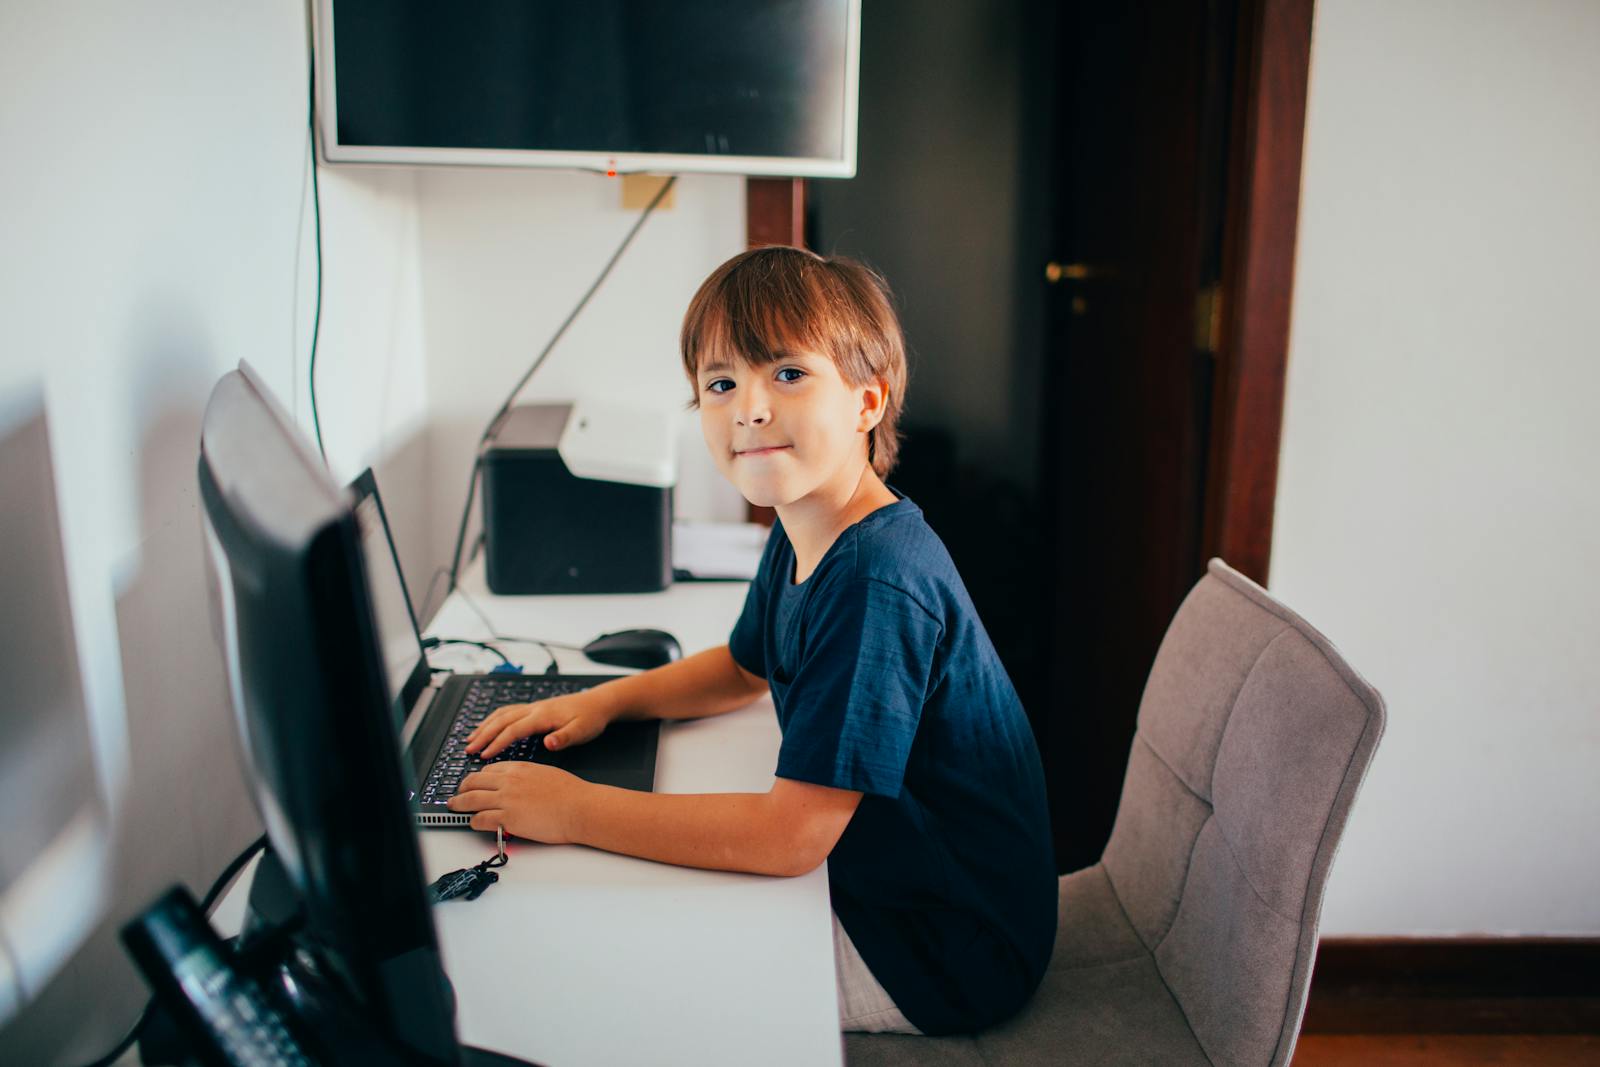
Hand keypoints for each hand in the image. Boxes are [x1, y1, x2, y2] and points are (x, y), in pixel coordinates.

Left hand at [447, 762, 587, 843]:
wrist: (579, 807)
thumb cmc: (571, 793)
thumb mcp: (545, 773)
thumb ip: (527, 777)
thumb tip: (519, 785)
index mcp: (519, 768)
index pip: (488, 770)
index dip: (477, 778)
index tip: (474, 783)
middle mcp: (509, 781)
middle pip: (474, 782)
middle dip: (462, 789)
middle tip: (457, 795)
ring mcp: (507, 800)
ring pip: (471, 800)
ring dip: (460, 804)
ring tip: (454, 808)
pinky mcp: (508, 819)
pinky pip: (481, 819)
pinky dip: (473, 821)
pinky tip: (474, 823)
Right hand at [464, 687, 616, 757]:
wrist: (598, 703)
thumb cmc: (590, 719)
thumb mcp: (582, 731)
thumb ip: (564, 738)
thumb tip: (548, 743)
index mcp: (543, 716)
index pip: (514, 730)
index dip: (497, 743)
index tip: (484, 755)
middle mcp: (534, 709)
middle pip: (502, 720)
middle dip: (483, 735)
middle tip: (468, 749)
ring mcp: (533, 707)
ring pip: (502, 714)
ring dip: (485, 726)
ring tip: (470, 738)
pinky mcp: (535, 708)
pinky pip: (508, 711)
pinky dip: (493, 718)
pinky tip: (487, 725)